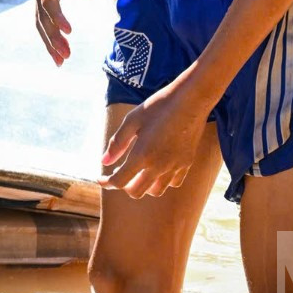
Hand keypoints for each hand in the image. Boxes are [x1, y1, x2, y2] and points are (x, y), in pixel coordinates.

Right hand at [29, 0, 94, 64]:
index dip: (57, 16)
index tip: (69, 31)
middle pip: (41, 15)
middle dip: (52, 37)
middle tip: (66, 56)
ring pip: (39, 19)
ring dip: (48, 40)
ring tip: (60, 61)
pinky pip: (42, 17)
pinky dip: (48, 33)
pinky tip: (56, 48)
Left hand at [102, 83, 206, 197]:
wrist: (191, 100)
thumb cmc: (158, 106)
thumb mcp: (132, 120)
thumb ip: (117, 143)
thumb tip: (104, 161)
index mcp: (142, 155)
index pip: (120, 181)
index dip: (107, 183)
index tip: (101, 178)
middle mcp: (158, 166)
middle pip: (136, 191)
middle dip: (124, 186)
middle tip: (119, 172)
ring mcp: (175, 166)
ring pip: (156, 191)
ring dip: (143, 186)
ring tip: (138, 171)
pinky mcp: (187, 163)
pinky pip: (173, 182)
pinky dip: (162, 181)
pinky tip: (158, 168)